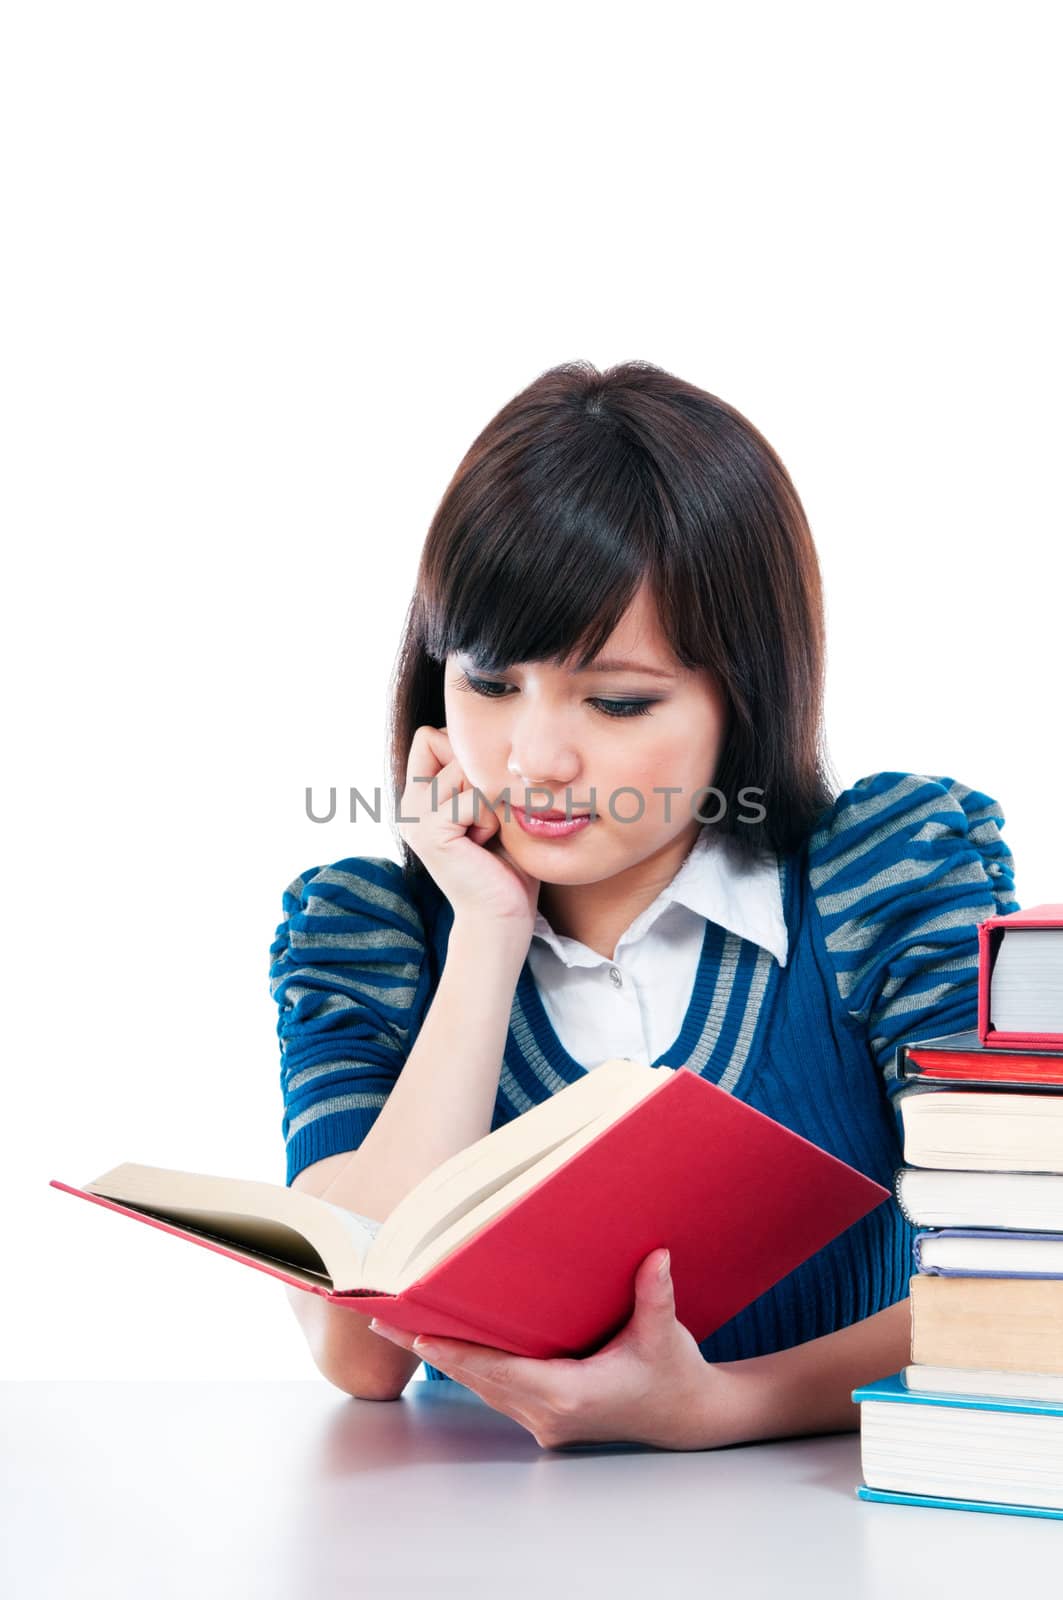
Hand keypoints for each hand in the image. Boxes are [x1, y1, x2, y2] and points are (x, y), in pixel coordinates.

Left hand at [367, 1248, 739, 1450]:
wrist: (689, 1416)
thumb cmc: (674, 1373)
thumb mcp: (666, 1334)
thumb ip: (655, 1295)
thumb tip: (656, 1256)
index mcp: (570, 1396)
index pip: (500, 1371)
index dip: (457, 1354)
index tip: (420, 1337)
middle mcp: (548, 1415)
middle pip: (477, 1378)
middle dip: (431, 1350)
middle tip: (383, 1322)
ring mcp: (544, 1422)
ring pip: (481, 1387)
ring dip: (443, 1359)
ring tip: (399, 1330)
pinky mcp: (546, 1419)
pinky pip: (496, 1391)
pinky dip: (469, 1367)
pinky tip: (445, 1347)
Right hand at [398, 724, 540, 934]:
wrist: (500, 919)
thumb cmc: (506, 865)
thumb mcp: (491, 807)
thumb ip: (478, 773)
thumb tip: (491, 726)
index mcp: (418, 797)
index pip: (432, 736)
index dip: (465, 755)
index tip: (480, 799)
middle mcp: (408, 803)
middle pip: (447, 743)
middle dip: (479, 775)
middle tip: (484, 821)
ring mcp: (414, 815)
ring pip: (465, 767)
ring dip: (489, 798)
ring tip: (485, 833)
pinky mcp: (430, 830)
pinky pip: (475, 795)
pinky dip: (491, 817)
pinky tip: (486, 844)